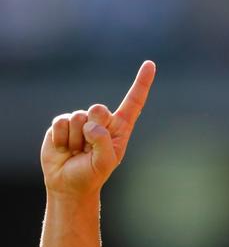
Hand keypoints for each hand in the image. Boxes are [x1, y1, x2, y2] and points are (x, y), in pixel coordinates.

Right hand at [40, 61, 155, 197]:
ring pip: (78, 117)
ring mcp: (82, 120)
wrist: (68, 183)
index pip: (133, 103)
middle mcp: (102, 121)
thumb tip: (91, 124)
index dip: (141, 83)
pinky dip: (62, 139)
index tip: (150, 64)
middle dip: (92, 129)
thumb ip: (103, 142)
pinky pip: (60, 123)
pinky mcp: (62, 123)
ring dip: (76, 140)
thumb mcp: (104, 162)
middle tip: (89, 147)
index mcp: (120, 129)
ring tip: (77, 151)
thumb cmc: (92, 173)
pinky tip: (65, 148)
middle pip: (98, 109)